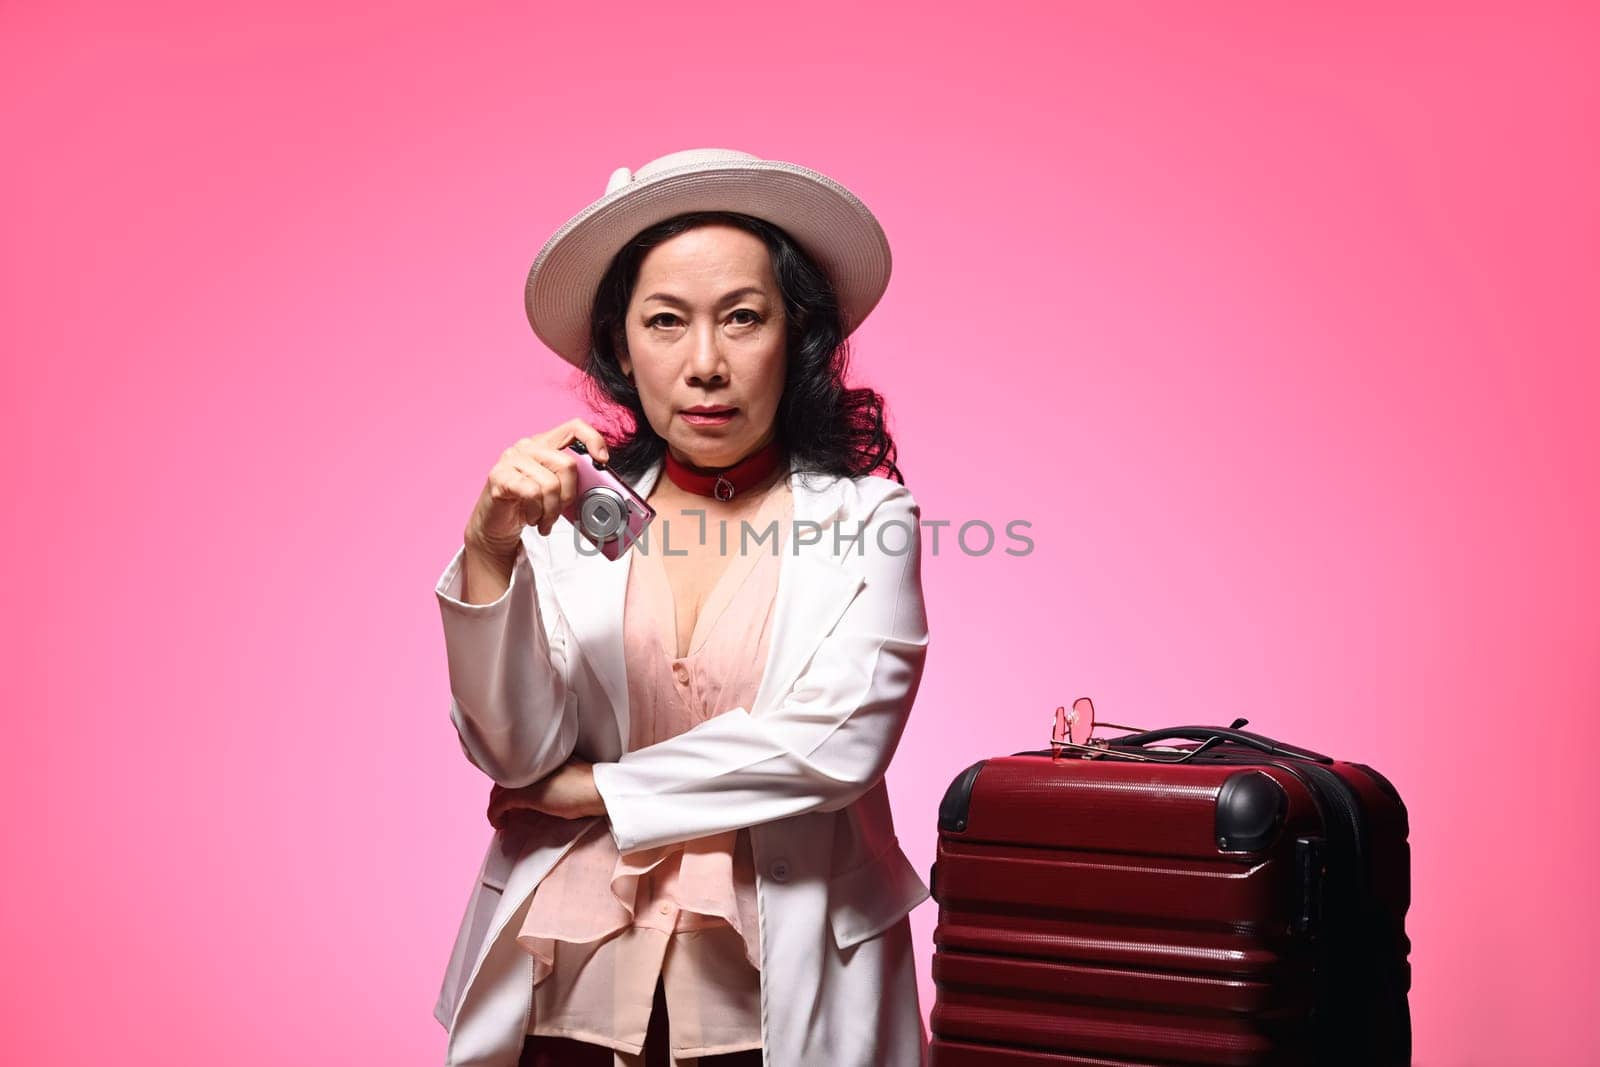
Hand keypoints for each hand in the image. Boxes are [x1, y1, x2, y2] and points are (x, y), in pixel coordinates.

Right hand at [464, 417, 611, 564]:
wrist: (496, 524)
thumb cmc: (528, 505)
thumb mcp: (557, 491)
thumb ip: (575, 482)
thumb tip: (602, 488)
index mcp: (546, 444)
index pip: (575, 427)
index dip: (593, 440)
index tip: (602, 462)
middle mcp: (528, 446)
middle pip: (567, 464)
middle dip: (569, 496)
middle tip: (560, 511)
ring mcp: (511, 459)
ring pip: (550, 484)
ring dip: (552, 511)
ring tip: (544, 520)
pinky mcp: (499, 476)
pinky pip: (532, 493)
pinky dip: (536, 512)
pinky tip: (531, 518)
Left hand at [487, 757, 606, 827]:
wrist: (598, 790)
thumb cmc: (592, 785)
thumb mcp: (570, 776)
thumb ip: (553, 778)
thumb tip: (546, 792)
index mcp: (542, 757)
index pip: (516, 767)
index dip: (511, 782)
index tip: (512, 795)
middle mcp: (529, 763)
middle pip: (504, 777)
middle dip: (501, 795)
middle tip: (504, 810)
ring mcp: (525, 778)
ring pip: (498, 791)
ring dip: (497, 806)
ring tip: (502, 818)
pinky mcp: (522, 794)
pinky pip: (498, 805)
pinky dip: (494, 816)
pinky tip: (500, 825)